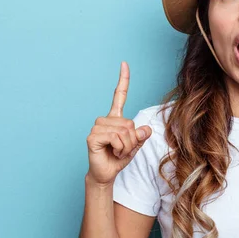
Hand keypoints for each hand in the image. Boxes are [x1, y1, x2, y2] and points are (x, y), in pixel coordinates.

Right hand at [85, 61, 152, 185]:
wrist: (106, 173)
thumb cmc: (119, 158)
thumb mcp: (135, 146)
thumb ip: (141, 136)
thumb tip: (146, 129)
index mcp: (116, 118)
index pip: (119, 96)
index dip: (123, 80)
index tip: (124, 63)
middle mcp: (105, 119)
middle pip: (130, 123)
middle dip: (132, 140)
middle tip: (123, 149)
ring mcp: (97, 127)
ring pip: (124, 131)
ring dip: (126, 146)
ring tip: (117, 151)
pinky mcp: (92, 137)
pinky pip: (116, 138)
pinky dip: (119, 148)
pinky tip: (112, 152)